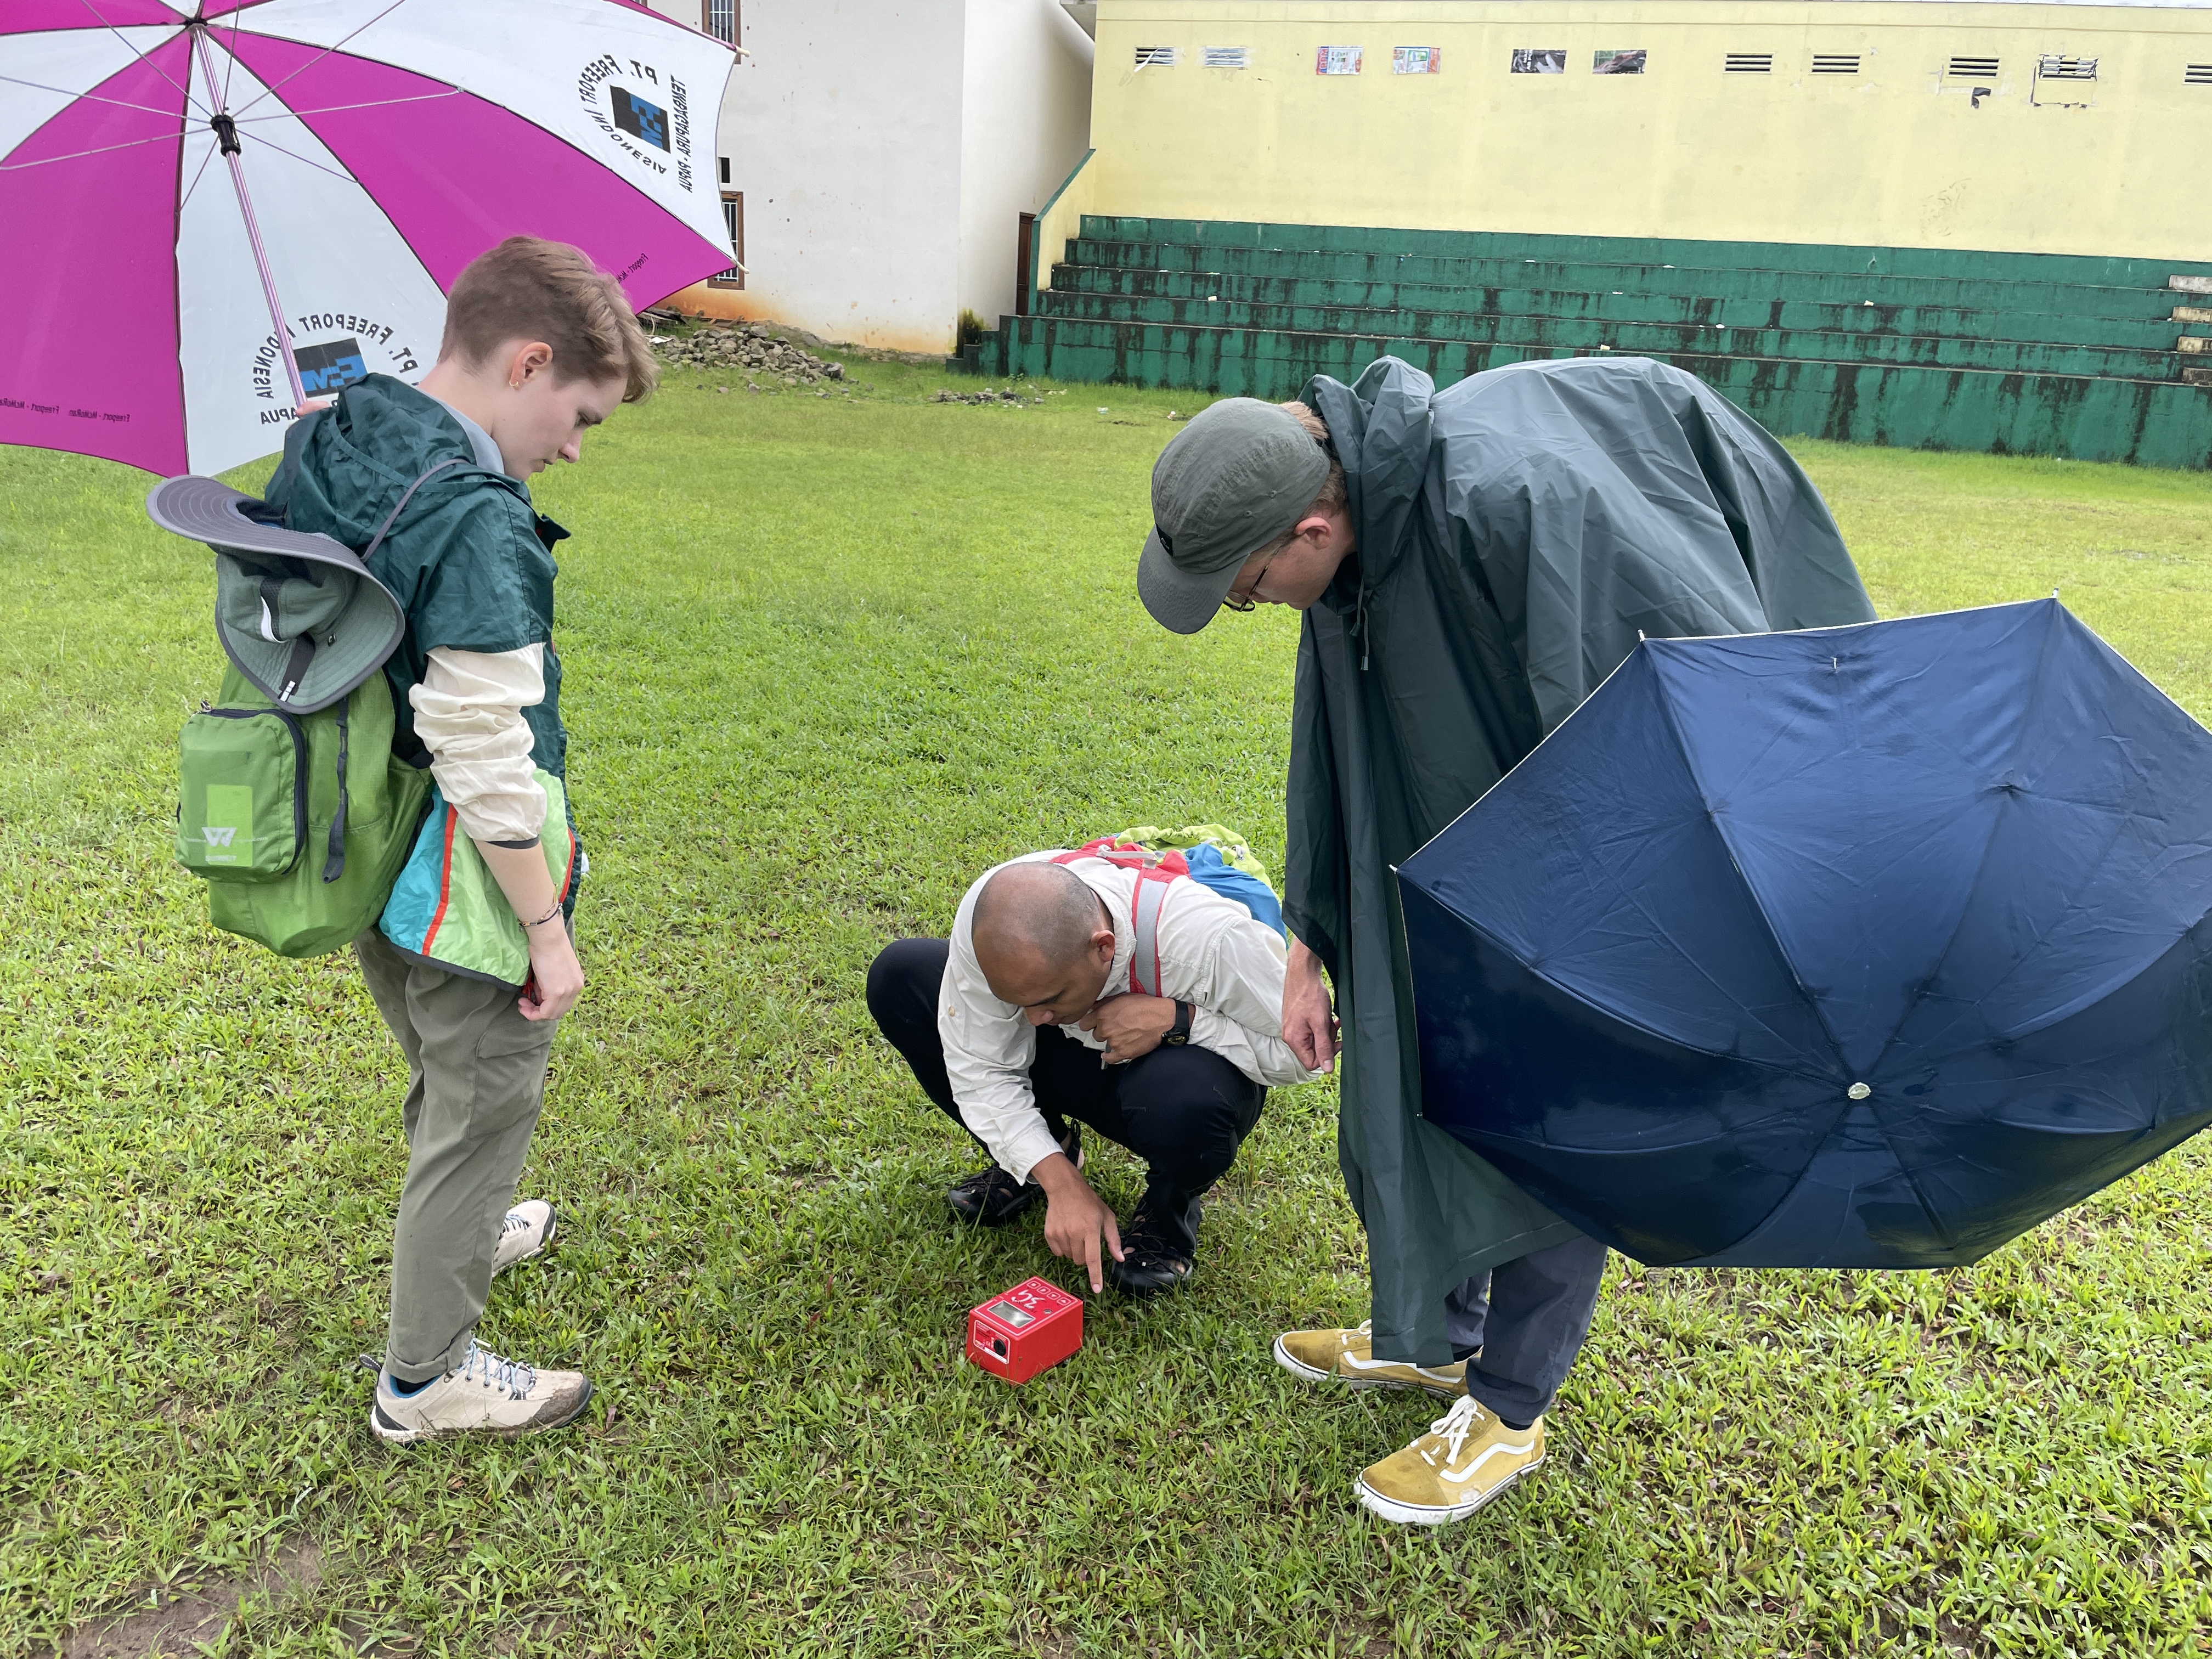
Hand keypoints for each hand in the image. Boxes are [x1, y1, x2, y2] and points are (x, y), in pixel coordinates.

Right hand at [519, 922, 582, 1021]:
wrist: (548, 938)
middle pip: (559, 1011)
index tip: (531, 999)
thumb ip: (549, 985)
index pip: (563, 1004)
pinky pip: (545, 1012)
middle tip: (525, 1003)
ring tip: (522, 1003)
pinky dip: (533, 1013)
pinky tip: (523, 1004)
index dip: (547, 1006)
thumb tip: (540, 996)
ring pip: (552, 1014)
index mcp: (577, 981)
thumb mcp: (552, 970)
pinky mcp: (558, 992)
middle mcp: (576, 988)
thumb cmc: (547, 947)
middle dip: (540, 1011)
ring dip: (535, 1012)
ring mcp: (568, 991)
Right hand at [1032, 1152, 1122, 1292]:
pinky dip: (1063, 1248)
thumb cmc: (1089, 1202)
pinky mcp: (1049, 1234)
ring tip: (1076, 1233)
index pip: (1093, 1258)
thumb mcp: (1107, 1216)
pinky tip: (1066, 1233)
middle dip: (1086, 1256)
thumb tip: (1120, 1258)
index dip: (1095, 1276)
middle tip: (1087, 1239)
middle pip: (1081, 1261)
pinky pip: (1058, 1253)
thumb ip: (1114, 1239)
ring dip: (1075, 1251)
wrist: (1064, 1188)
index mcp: (1090, 1229)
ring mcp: (1060, 1234)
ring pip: (1070, 1258)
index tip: (1097, 1289)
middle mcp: (1074, 1233)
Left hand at [1078, 993, 1176, 1064]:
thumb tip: (1093, 1007)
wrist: (1162, 1018)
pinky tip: (1108, 1054)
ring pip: (1104, 1043)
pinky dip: (1108, 1057)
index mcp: (1103, 1014)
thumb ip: (1104, 1003)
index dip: (1089, 1023)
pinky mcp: (1123, 1052)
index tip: (1093, 1023)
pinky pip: (1109, 1058)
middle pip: (1095, 1034)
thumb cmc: (1145, 1005)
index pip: (1084, 1023)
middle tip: (1114, 1026)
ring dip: (1110, 1040)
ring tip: (1123, 1034)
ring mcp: (1114, 1042)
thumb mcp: (1122, 997)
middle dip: (1102, 1030)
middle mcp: (1106, 1028)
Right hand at [1282, 937, 1338, 1072]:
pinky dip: (1321, 1025)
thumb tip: (1327, 1068)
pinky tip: (1326, 1016)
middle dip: (1327, 1041)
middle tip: (1333, 1027)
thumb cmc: (1310, 995)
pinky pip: (1311, 1031)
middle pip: (1313, 1052)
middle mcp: (1290, 1036)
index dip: (1326, 1056)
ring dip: (1325, 1032)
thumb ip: (1324, 1047)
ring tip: (1330, 1019)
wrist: (1303, 974)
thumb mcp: (1321, 1024)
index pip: (1311, 1063)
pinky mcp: (1296, 1021)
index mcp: (1293, 1039)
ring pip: (1313, 1040)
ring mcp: (1292, 1028)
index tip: (1337, 1042)